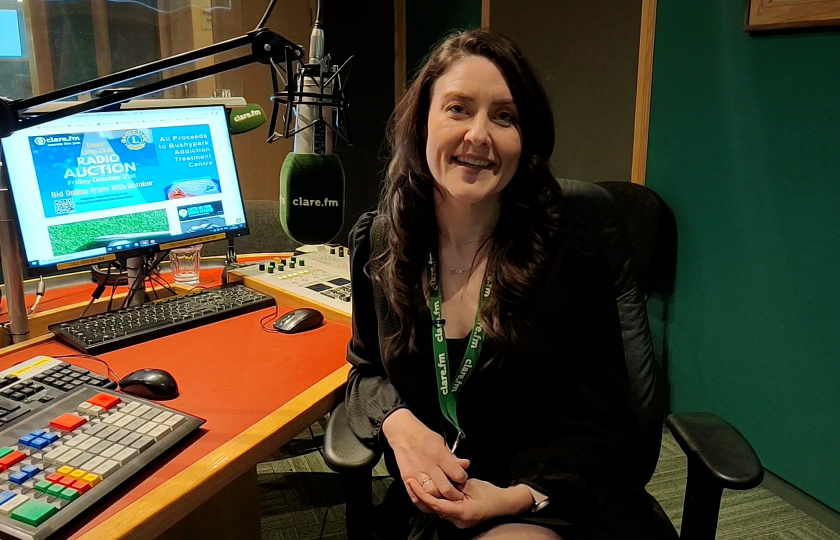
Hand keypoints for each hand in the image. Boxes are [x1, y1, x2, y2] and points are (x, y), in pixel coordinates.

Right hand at [382, 409, 469, 506]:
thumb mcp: (442, 442)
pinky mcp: (407, 479)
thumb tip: (466, 465)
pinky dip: (425, 503)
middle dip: (454, 495)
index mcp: (439, 455)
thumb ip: (453, 457)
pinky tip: (431, 502)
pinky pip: (416, 497)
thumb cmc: (424, 437)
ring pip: (431, 494)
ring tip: (445, 499)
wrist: (403, 434)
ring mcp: (416, 473)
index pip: (457, 474)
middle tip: (458, 495)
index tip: (463, 479)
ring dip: (440, 499)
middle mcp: (428, 466)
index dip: (463, 479)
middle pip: (445, 489)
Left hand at [406, 479, 533, 528]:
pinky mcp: (459, 519)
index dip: (422, 494)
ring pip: (438, 509)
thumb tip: (438, 481)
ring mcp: (458, 522)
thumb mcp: (471, 484)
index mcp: (462, 512)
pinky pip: (444, 509)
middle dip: (421, 495)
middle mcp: (458, 521)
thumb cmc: (491, 493)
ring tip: (417, 483)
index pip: (435, 504)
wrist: (504, 503)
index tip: (412, 483)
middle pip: (433, 509)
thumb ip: (454, 484)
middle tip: (410, 481)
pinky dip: (437, 500)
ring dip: (428, 497)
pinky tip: (431, 489)